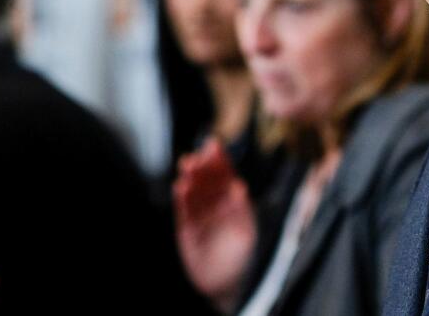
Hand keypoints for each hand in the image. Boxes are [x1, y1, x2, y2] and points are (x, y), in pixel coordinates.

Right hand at [173, 138, 255, 311]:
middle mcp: (216, 205)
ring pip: (194, 192)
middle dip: (202, 166)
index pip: (226, 174)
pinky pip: (185, 212)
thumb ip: (242, 210)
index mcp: (234, 201)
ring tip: (186, 166)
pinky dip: (182, 199)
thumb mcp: (248, 231)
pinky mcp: (188, 230)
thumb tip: (239, 187)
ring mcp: (201, 216)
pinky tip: (180, 187)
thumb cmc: (246, 256)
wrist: (232, 283)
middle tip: (196, 156)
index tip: (213, 145)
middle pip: (207, 180)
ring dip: (190, 178)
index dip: (219, 160)